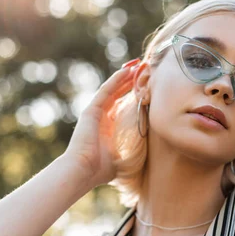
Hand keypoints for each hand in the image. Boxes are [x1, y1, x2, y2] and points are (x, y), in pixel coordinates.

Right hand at [64, 59, 140, 186]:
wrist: (83, 171)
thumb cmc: (103, 170)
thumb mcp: (124, 156)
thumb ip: (133, 150)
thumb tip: (150, 153)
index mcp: (109, 128)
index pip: (123, 106)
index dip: (134, 95)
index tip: (147, 86)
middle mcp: (102, 117)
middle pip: (119, 94)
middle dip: (131, 82)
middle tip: (144, 70)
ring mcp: (95, 112)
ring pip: (113, 89)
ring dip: (125, 76)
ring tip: (138, 64)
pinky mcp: (91, 111)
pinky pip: (106, 91)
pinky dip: (116, 80)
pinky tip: (127, 70)